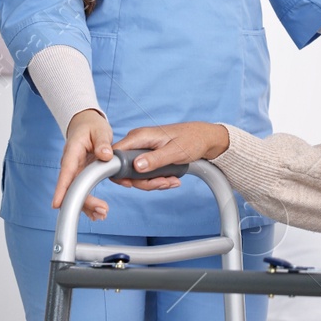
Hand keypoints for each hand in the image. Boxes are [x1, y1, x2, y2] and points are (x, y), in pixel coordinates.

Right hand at [52, 109, 113, 219]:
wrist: (85, 124)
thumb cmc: (91, 126)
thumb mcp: (99, 130)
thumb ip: (102, 142)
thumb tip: (105, 155)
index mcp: (72, 153)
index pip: (66, 173)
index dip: (62, 189)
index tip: (57, 204)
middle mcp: (71, 165)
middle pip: (72, 188)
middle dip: (84, 202)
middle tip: (102, 211)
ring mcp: (75, 172)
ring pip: (77, 193)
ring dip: (87, 206)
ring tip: (101, 215)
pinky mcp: (81, 175)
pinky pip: (83, 191)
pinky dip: (89, 203)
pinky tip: (97, 214)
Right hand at [111, 122, 230, 190]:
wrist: (205, 138)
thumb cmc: (192, 140)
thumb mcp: (175, 151)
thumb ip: (156, 159)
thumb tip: (136, 166)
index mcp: (140, 136)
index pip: (115, 154)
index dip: (117, 172)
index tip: (131, 184)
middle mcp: (137, 142)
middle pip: (125, 169)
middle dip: (144, 181)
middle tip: (163, 183)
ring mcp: (142, 150)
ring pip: (137, 174)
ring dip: (154, 182)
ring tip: (172, 181)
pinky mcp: (148, 157)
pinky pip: (146, 173)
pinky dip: (158, 180)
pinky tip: (172, 179)